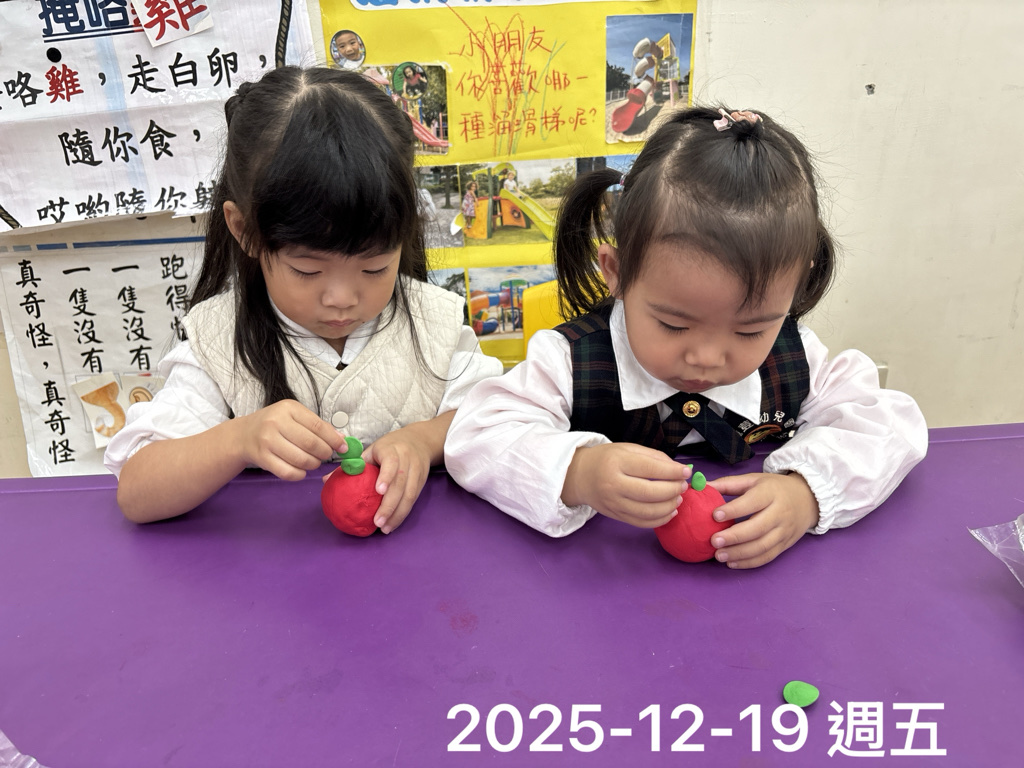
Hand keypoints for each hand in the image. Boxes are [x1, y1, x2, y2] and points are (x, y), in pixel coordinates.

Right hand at [235, 400, 344, 480]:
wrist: (243, 435)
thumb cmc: (274, 424)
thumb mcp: (294, 416)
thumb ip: (317, 426)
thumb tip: (341, 439)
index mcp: (288, 408)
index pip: (318, 426)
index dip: (334, 439)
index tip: (344, 448)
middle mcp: (276, 423)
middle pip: (311, 444)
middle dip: (325, 453)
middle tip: (327, 456)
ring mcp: (267, 441)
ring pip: (301, 460)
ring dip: (313, 464)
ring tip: (313, 462)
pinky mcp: (262, 458)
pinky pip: (288, 472)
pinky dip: (300, 474)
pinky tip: (301, 470)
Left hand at [361, 425, 434, 533]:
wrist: (419, 441)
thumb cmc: (389, 447)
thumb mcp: (371, 450)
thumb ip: (352, 465)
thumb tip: (326, 480)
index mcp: (392, 450)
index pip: (391, 463)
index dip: (386, 477)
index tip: (379, 491)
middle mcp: (407, 460)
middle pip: (401, 484)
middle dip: (390, 505)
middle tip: (377, 522)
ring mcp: (417, 471)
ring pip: (410, 495)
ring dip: (397, 514)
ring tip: (385, 529)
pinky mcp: (422, 481)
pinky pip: (414, 500)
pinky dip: (403, 513)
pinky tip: (393, 524)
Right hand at [562, 443, 690, 527]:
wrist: (579, 476)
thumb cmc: (606, 459)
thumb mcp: (627, 449)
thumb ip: (654, 457)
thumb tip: (679, 470)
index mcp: (617, 462)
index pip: (650, 469)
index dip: (672, 472)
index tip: (686, 472)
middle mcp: (613, 484)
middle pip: (650, 493)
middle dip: (672, 490)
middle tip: (682, 486)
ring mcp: (614, 503)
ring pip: (648, 512)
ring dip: (669, 507)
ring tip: (678, 498)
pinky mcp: (616, 516)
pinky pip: (642, 523)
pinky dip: (660, 520)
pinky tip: (670, 511)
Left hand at [706, 472, 819, 568]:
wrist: (807, 499)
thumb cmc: (774, 488)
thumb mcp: (754, 480)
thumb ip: (728, 484)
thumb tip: (701, 486)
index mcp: (770, 493)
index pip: (752, 502)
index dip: (733, 510)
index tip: (714, 516)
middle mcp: (780, 513)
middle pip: (758, 528)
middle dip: (735, 536)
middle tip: (714, 541)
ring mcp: (784, 531)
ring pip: (762, 546)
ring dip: (739, 553)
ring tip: (719, 555)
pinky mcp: (785, 545)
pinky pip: (767, 557)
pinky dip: (749, 562)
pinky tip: (732, 563)